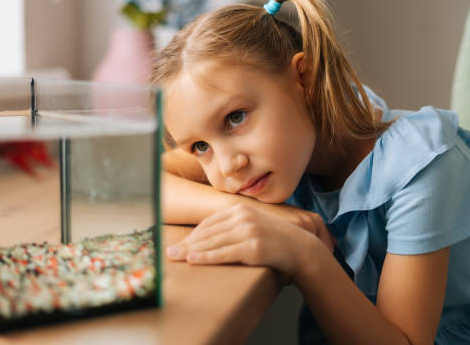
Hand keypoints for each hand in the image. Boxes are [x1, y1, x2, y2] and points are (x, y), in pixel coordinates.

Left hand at [166, 203, 324, 282]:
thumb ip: (234, 227)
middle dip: (186, 243)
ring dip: (190, 251)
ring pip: (212, 243)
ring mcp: (248, 231)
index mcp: (240, 210)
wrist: (301, 249)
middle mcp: (242, 217)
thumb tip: (211, 238)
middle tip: (168, 252)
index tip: (179, 244)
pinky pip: (224, 253)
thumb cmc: (275, 240)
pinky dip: (206, 257)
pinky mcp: (253, 246)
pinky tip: (192, 260)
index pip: (209, 223)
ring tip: (175, 257)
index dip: (192, 235)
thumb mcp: (254, 226)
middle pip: (207, 232)